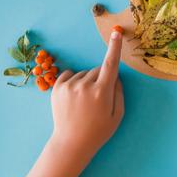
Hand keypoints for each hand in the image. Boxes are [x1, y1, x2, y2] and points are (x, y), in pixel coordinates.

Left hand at [50, 28, 124, 161]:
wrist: (71, 143)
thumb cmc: (98, 131)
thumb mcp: (117, 115)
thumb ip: (119, 93)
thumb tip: (115, 76)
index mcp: (102, 92)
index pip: (111, 64)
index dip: (115, 48)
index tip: (116, 33)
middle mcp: (85, 85)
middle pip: (98, 71)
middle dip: (101, 80)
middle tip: (98, 100)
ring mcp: (69, 86)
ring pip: (84, 74)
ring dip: (87, 82)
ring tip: (84, 103)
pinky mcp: (57, 87)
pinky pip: (70, 74)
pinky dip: (74, 81)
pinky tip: (74, 97)